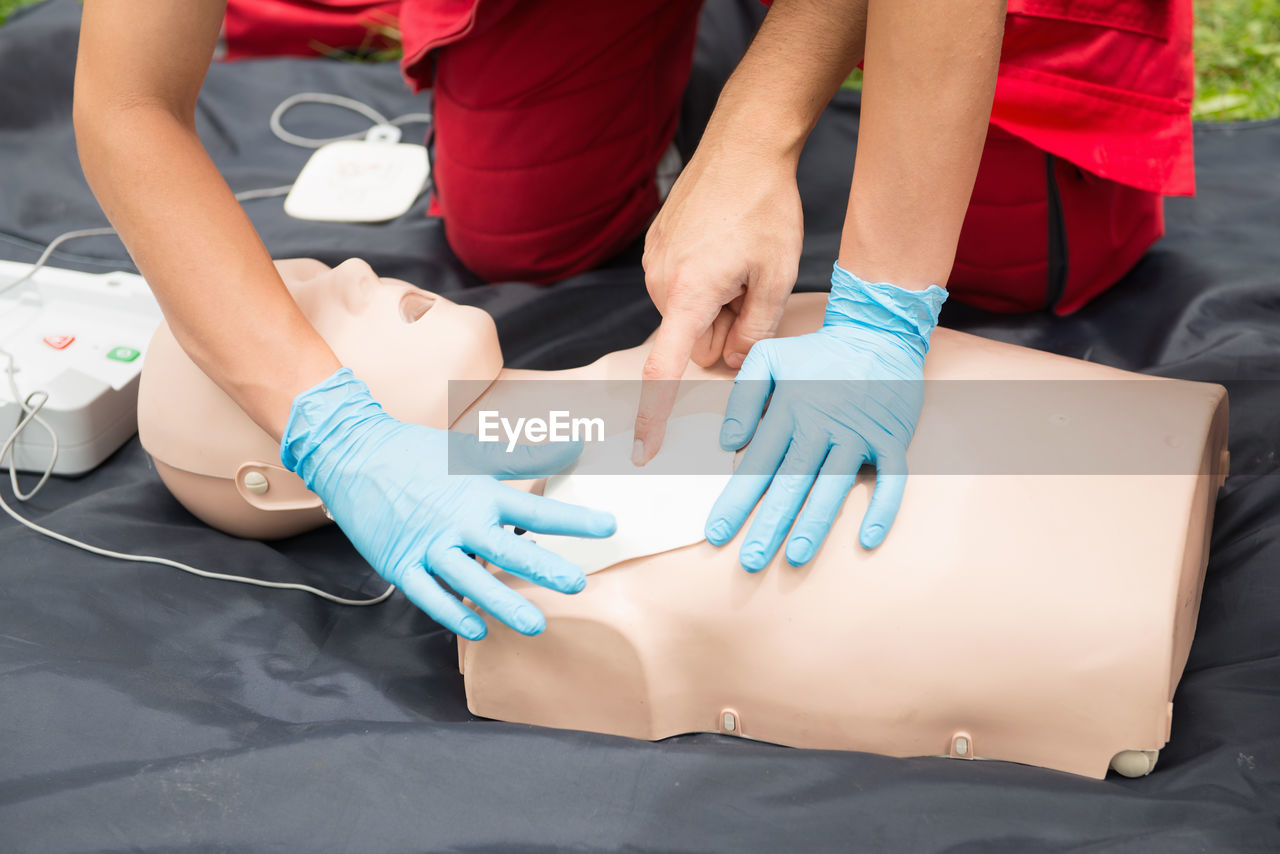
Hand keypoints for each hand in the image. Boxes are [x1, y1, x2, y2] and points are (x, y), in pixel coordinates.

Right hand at [281, 369, 616, 639]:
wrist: (354, 456)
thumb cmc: (418, 455)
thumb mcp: (473, 453)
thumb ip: (527, 457)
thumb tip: (573, 445)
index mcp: (479, 491)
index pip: (535, 507)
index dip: (573, 518)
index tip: (608, 526)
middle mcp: (457, 520)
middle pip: (507, 548)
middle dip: (544, 568)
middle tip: (577, 584)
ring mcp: (428, 545)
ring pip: (470, 579)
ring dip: (503, 603)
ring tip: (535, 625)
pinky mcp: (401, 563)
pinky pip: (429, 595)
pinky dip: (452, 612)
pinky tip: (477, 628)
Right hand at [633, 140, 803, 463]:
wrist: (743, 145)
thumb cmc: (765, 207)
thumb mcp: (776, 275)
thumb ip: (756, 331)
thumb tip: (735, 361)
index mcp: (688, 294)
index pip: (663, 369)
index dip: (653, 413)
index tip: (643, 448)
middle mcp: (660, 282)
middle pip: (692, 342)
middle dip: (723, 330)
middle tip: (754, 288)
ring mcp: (654, 264)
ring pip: (689, 316)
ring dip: (716, 304)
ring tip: (742, 259)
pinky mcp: (656, 249)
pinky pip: (681, 288)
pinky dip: (705, 282)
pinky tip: (726, 246)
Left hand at [705, 263, 945, 569]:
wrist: (878, 331)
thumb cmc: (817, 353)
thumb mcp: (768, 357)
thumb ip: (743, 397)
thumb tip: (727, 442)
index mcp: (789, 410)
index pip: (757, 464)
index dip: (736, 501)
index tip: (717, 533)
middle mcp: (823, 425)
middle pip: (792, 483)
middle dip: (770, 524)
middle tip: (751, 561)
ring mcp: (860, 434)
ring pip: (834, 486)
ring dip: (816, 523)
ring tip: (796, 557)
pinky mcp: (891, 438)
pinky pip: (891, 479)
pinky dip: (883, 508)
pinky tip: (868, 539)